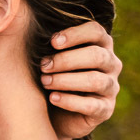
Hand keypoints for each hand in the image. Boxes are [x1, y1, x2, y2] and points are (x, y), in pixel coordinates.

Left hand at [37, 22, 121, 138]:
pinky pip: (92, 105)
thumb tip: (28, 24)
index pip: (96, 31)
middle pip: (96, 56)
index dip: (75, 34)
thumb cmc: (51, 77)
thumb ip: (48, 44)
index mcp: (101, 45)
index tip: (52, 42)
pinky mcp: (105, 110)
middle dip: (67, 60)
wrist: (53, 114)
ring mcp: (111, 88)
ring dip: (67, 80)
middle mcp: (111, 64)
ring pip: (96, 80)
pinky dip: (70, 101)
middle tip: (44, 66)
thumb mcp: (50, 59)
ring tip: (45, 82)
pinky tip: (53, 98)